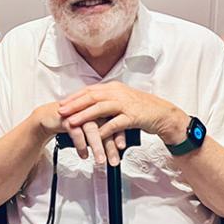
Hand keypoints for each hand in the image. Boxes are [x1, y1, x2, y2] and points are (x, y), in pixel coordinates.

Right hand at [32, 102, 124, 165]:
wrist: (50, 117)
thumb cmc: (71, 122)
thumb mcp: (89, 128)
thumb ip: (102, 133)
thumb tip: (115, 147)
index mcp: (99, 108)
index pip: (114, 121)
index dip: (119, 134)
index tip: (122, 148)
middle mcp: (90, 110)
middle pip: (105, 127)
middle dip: (110, 146)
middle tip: (114, 160)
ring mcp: (79, 113)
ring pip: (92, 130)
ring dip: (97, 147)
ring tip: (100, 160)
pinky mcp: (67, 118)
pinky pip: (76, 133)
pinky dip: (81, 146)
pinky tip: (84, 155)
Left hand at [58, 82, 188, 163]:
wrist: (162, 114)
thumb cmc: (141, 110)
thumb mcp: (121, 101)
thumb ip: (106, 101)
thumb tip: (89, 105)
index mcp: (114, 88)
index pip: (90, 90)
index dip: (74, 97)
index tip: (62, 103)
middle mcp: (118, 93)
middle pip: (92, 97)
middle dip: (74, 104)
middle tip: (61, 111)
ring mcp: (126, 104)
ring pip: (101, 108)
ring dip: (84, 115)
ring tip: (71, 122)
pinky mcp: (133, 116)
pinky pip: (115, 123)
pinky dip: (104, 129)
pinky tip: (94, 135)